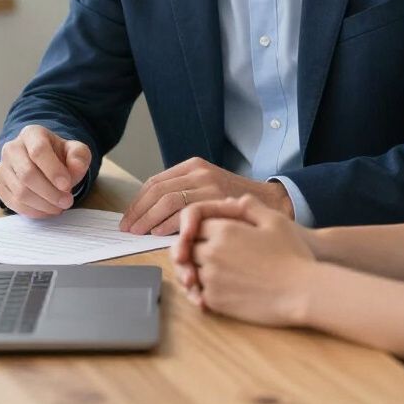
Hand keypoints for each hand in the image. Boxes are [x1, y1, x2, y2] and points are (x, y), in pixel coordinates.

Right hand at [0, 125, 91, 218]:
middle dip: (50, 192)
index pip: (39, 151)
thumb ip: (79, 156)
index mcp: (31, 134)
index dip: (53, 170)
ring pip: (19, 191)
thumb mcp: (75, 151)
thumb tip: (77, 166)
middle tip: (67, 201)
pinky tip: (47, 211)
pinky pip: (13, 202)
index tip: (67, 186)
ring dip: (42, 204)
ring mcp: (2, 167)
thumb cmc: (60, 155)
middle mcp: (12, 148)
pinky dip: (32, 211)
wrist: (43, 162)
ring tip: (59, 207)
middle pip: (27, 174)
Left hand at [118, 157, 293, 234]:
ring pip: (167, 203)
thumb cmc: (238, 202)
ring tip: (140, 234)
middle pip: (158, 192)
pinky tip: (162, 238)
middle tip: (128, 229)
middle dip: (138, 212)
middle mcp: (201, 174)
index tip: (128, 217)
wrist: (275, 205)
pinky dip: (168, 228)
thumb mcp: (211, 185)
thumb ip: (186, 191)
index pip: (155, 182)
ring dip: (149, 221)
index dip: (137, 202)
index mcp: (196, 166)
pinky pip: (184, 218)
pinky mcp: (216, 206)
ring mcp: (209, 189)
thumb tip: (149, 210)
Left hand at [170, 196, 316, 326]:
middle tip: (202, 252)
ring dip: (193, 270)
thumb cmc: (293, 254)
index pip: (195, 224)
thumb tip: (233, 200)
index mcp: (223, 231)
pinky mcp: (215, 302)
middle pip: (187, 249)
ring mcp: (211, 279)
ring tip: (208, 271)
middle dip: (191, 249)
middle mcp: (212, 254)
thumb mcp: (275, 221)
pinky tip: (215, 287)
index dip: (198, 227)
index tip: (205, 232)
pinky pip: (197, 293)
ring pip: (189, 272)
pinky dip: (200, 290)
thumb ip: (250, 207)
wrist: (302, 292)